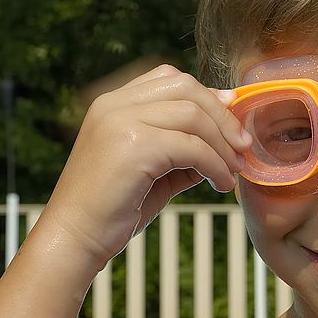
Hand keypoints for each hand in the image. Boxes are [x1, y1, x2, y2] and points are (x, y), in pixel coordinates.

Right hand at [42, 64, 251, 267]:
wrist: (74, 239)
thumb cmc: (114, 208)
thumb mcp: (155, 169)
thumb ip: (185, 148)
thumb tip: (230, 140)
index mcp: (113, 103)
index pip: (171, 78)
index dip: (208, 96)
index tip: (232, 119)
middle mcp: (113, 104)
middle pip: (186, 87)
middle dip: (222, 116)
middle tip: (242, 146)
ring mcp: (120, 121)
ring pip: (193, 115)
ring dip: (223, 144)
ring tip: (233, 171)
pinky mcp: (134, 146)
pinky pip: (192, 146)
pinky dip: (215, 165)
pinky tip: (221, 185)